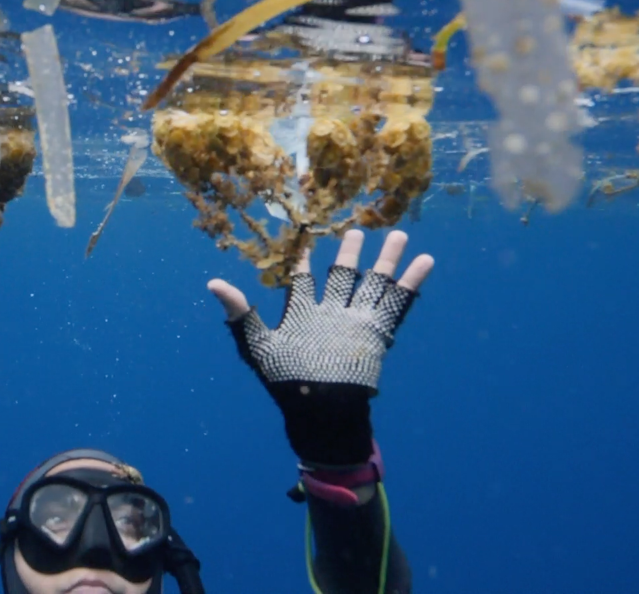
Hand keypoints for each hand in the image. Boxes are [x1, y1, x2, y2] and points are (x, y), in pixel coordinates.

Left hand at [206, 230, 433, 466]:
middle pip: (344, 275)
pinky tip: (425, 261)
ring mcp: (356, 320)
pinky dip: (411, 281)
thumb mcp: (256, 344)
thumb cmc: (285, 380)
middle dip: (351, 253)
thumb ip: (239, 312)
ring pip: (374, 282)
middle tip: (357, 230)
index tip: (307, 241)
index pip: (304, 280)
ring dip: (387, 259)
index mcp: (303, 313)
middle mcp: (331, 313)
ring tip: (400, 235)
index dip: (305, 261)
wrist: (319, 407)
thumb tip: (213, 283)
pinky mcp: (377, 331)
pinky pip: (397, 302)